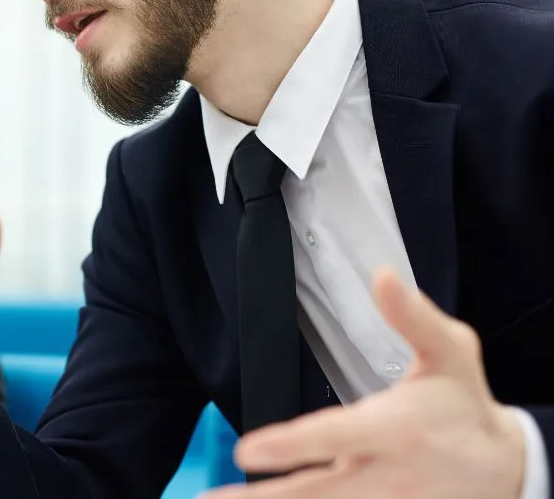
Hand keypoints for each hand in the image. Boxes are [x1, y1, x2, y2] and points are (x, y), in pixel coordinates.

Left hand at [202, 267, 526, 498]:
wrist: (506, 469)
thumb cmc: (464, 405)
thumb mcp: (452, 353)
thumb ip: (414, 317)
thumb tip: (383, 276)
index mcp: (392, 429)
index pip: (331, 436)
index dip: (288, 446)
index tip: (246, 451)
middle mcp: (381, 472)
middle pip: (313, 491)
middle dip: (262, 498)